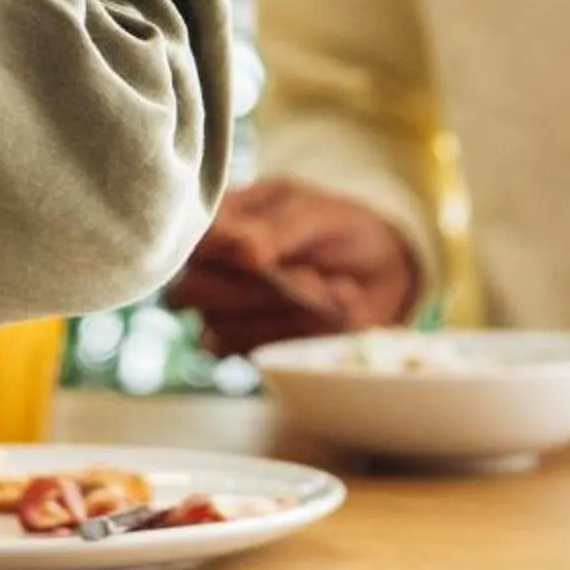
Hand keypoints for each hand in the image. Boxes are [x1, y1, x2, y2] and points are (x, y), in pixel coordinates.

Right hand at [168, 178, 420, 358]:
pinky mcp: (248, 347)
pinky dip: (296, 335)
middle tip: (309, 276)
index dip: (211, 249)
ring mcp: (223, 312)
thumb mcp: (316, 215)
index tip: (257, 253)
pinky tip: (330, 314)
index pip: (185, 237)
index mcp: (221, 220)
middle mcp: (210, 268)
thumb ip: (278, 231)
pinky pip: (251, 353)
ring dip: (284, 314)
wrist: (383, 272)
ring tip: (331, 289)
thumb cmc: (340, 230)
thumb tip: (242, 250)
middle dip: (254, 290)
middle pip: (188, 291)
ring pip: (220, 329)